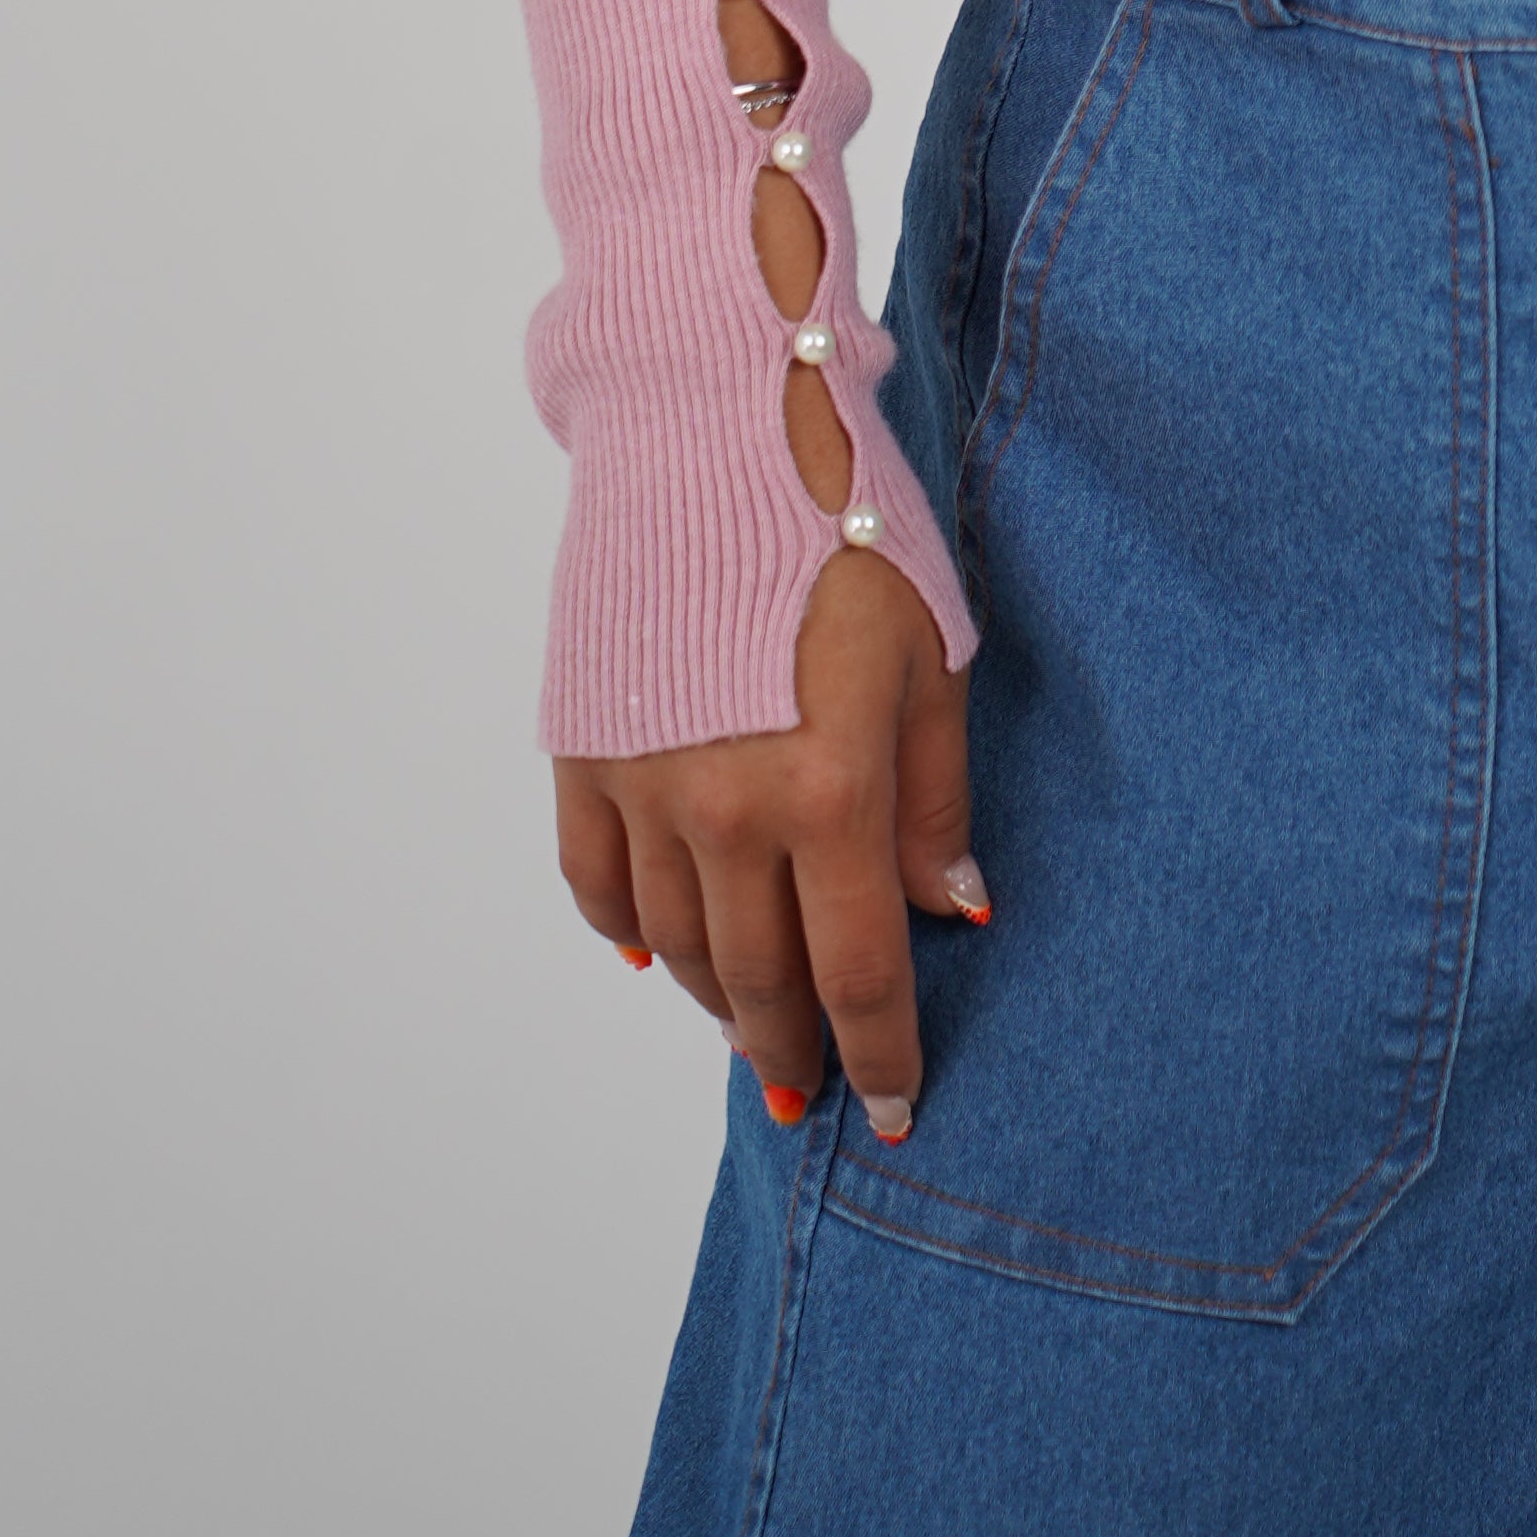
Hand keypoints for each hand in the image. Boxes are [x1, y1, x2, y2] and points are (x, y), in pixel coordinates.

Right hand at [554, 544, 978, 1140]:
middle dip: (797, 1049)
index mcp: (831, 791)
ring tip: (754, 1029)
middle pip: (760, 980)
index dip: (881, 1054)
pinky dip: (628, 931)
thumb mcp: (932, 656)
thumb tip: (951, 909)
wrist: (713, 427)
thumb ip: (935, 800)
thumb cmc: (846, 526)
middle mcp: (729, 811)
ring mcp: (645, 786)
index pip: (859, 972)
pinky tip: (656, 953)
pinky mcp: (585, 752)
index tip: (895, 1110)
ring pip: (680, 947)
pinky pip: (598, 884)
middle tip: (817, 1090)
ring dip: (718, 1001)